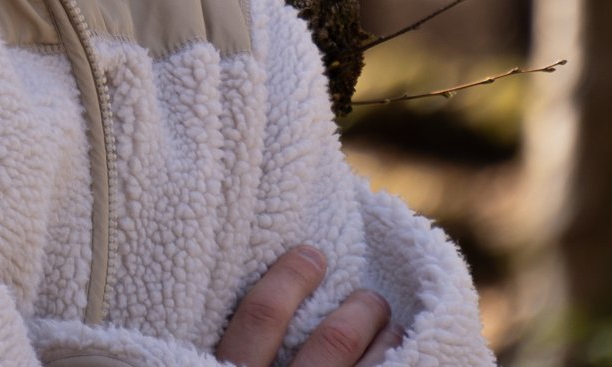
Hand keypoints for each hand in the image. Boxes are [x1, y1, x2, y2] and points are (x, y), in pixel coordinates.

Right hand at [212, 245, 399, 366]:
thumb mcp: (212, 366)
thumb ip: (234, 344)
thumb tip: (248, 293)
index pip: (264, 315)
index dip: (291, 276)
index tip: (311, 255)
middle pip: (336, 340)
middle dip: (361, 309)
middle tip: (368, 298)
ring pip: (372, 365)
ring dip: (388, 337)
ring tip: (389, 327)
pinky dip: (397, 363)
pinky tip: (399, 358)